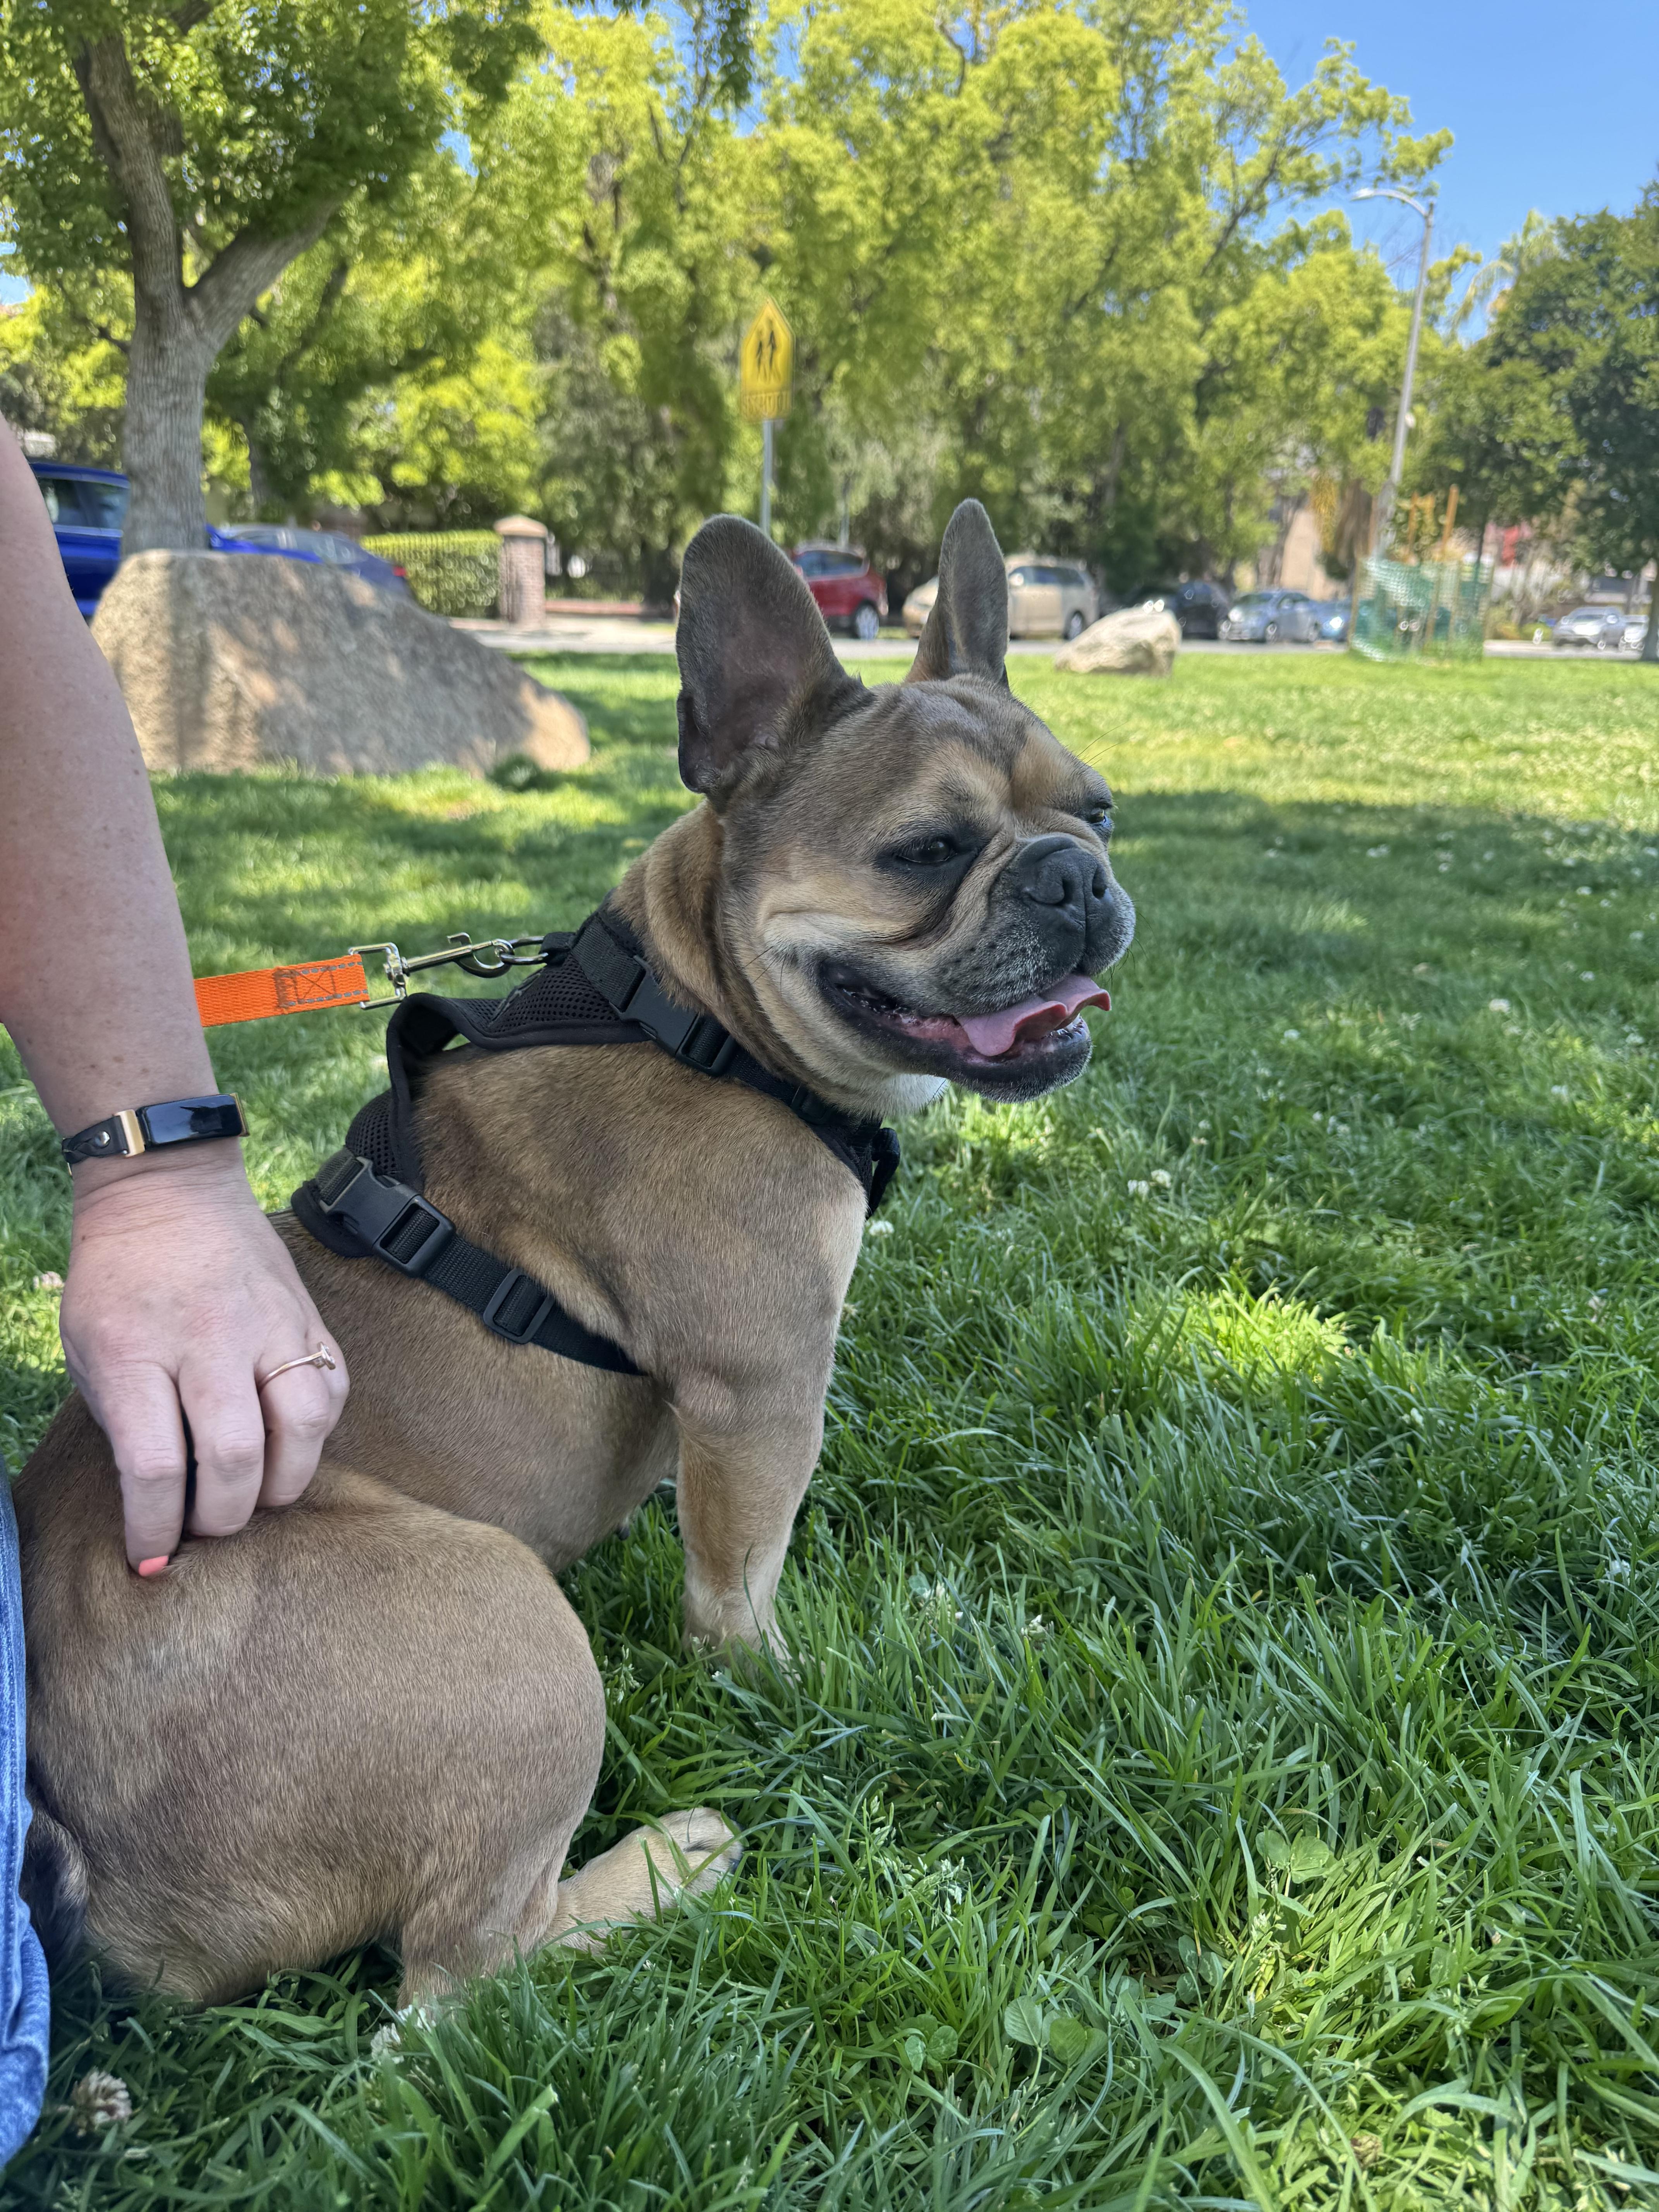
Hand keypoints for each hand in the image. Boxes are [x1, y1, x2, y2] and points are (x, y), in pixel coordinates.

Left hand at [58, 1148, 347, 1567]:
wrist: (167, 1191)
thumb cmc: (118, 1282)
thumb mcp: (90, 1352)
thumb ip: (124, 1423)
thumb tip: (162, 1501)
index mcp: (135, 1350)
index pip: (155, 1466)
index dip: (155, 1528)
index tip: (152, 1557)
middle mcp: (208, 1338)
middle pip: (236, 1457)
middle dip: (222, 1517)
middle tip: (205, 1525)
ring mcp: (268, 1324)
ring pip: (303, 1427)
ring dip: (281, 1482)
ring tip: (256, 1490)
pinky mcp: (308, 1318)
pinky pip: (331, 1392)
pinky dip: (313, 1433)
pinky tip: (287, 1440)